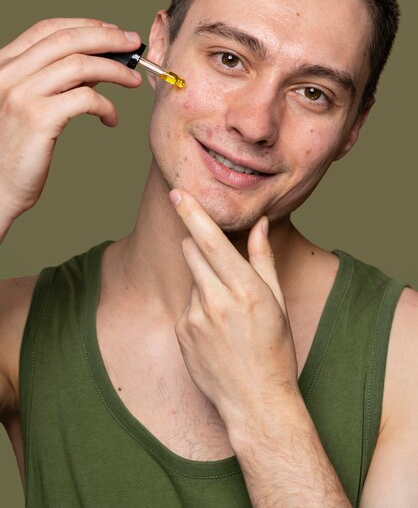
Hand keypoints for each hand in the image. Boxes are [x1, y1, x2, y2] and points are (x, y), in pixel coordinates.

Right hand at [0, 18, 141, 235]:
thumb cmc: (18, 150)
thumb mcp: (33, 105)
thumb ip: (57, 81)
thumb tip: (98, 63)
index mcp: (4, 65)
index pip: (47, 29)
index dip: (84, 25)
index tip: (112, 31)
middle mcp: (8, 74)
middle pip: (67, 40)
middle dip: (108, 38)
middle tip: (134, 44)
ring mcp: (21, 94)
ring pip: (80, 65)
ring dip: (115, 69)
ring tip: (134, 80)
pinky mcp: (38, 118)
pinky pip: (86, 99)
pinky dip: (107, 105)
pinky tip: (111, 119)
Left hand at [170, 188, 297, 430]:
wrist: (255, 401)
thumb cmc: (275, 350)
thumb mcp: (277, 302)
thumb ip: (263, 259)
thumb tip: (260, 224)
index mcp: (245, 290)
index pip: (211, 240)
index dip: (192, 213)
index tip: (178, 193)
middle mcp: (216, 301)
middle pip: (192, 251)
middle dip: (200, 245)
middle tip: (219, 263)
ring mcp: (194, 318)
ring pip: (191, 279)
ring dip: (204, 282)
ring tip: (226, 313)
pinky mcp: (181, 332)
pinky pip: (186, 304)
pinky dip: (198, 307)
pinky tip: (215, 331)